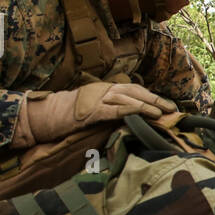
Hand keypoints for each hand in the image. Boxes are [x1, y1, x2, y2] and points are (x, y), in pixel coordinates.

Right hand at [13, 82, 177, 146]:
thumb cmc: (67, 118)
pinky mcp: (89, 110)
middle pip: (135, 91)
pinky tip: (142, 114)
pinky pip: (113, 109)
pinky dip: (129, 111)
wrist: (41, 117)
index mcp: (104, 90)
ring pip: (127, 98)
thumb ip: (110, 115)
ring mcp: (96, 98)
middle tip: (172, 109)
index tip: (168, 106)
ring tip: (162, 113)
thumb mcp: (92, 114)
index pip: (133, 91)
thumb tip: (131, 124)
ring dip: (147, 105)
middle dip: (155, 99)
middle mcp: (102, 90)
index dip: (151, 97)